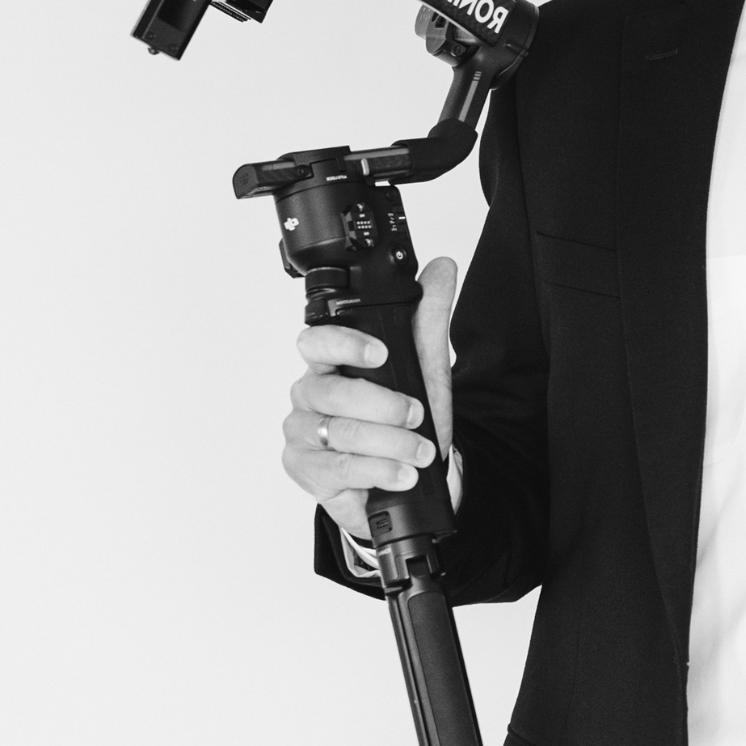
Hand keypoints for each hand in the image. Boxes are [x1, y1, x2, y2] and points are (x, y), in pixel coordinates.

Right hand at [280, 256, 456, 542]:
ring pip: (340, 433)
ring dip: (391, 443)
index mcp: (329, 363)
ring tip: (421, 452)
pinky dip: (379, 472)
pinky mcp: (306, 470)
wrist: (414, 477)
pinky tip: (402, 475)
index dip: (344, 344)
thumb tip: (442, 268)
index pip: (316, 341)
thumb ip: (429, 318)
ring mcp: (303, 434)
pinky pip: (340, 469)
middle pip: (332, 393)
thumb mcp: (426, 368)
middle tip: (417, 415)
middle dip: (384, 406)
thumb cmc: (408, 421)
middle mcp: (309, 396)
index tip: (381, 353)